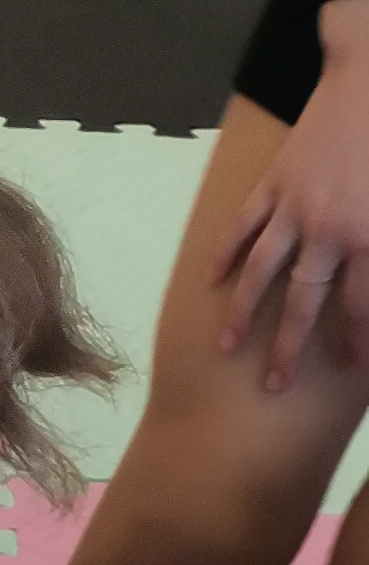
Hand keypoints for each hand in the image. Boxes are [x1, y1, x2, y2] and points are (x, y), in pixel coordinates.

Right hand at [214, 0, 368, 393]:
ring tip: (225, 346)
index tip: (351, 369)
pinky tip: (210, 277)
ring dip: (243, 312)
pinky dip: (226, 250)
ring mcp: (296, 204)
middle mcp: (328, 229)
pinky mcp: (278, 178)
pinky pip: (244, 222)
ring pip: (263, 270)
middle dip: (289, 348)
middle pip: (303, 302)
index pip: (360, 307)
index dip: (356, 343)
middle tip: (274, 386)